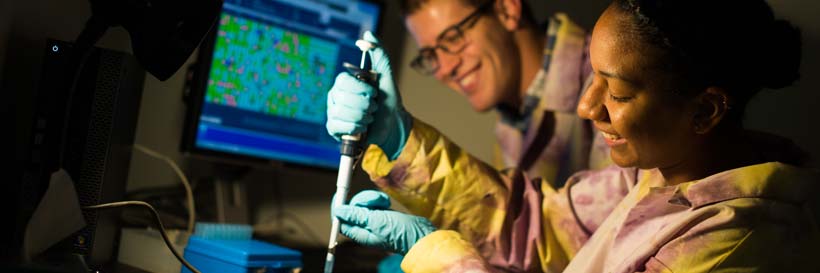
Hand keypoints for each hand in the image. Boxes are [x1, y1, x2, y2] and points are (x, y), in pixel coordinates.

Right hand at [326, 31, 411, 159]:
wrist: (392, 126)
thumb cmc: (388, 101)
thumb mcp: (386, 76)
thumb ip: (379, 54)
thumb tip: (368, 34)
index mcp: (344, 82)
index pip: (343, 81)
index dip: (361, 89)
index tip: (374, 94)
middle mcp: (335, 95)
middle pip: (343, 98)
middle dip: (365, 105)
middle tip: (374, 107)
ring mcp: (332, 111)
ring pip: (342, 113)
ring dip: (363, 117)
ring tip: (369, 117)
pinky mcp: (333, 128)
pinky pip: (339, 126)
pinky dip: (356, 127)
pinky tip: (362, 127)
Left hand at [334, 191, 434, 254]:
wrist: (420, 234)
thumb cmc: (400, 233)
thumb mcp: (376, 222)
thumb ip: (357, 216)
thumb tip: (338, 211)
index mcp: (360, 233)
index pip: (341, 220)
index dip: (339, 207)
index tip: (341, 195)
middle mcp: (365, 228)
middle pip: (353, 208)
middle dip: (362, 200)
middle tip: (374, 201)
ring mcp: (373, 221)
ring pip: (363, 204)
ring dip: (372, 199)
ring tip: (384, 203)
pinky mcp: (381, 215)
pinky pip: (373, 204)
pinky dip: (378, 200)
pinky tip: (387, 203)